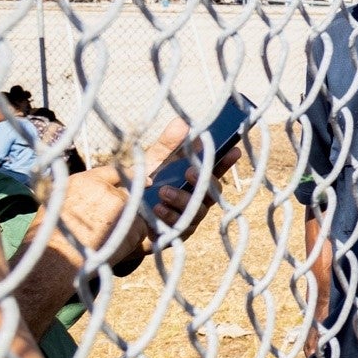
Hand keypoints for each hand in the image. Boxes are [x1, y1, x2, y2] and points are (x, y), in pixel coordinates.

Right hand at [47, 166, 152, 264]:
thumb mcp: (56, 204)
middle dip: (123, 214)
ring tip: (105, 243)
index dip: (131, 176)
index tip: (147, 181)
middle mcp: (104, 188)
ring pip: (133, 217)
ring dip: (125, 230)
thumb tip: (93, 201)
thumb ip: (79, 196)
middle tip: (110, 232)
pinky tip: (114, 250)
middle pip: (127, 198)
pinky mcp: (132, 221)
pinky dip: (132, 243)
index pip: (113, 172)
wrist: (58, 256)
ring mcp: (120, 203)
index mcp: (83, 181)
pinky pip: (139, 232)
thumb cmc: (50, 237)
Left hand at [134, 116, 243, 239]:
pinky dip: (168, 217)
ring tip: (162, 192)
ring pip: (197, 211)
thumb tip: (182, 122)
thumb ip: (167, 145)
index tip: (234, 150)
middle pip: (212, 192)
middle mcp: (198, 201)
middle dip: (202, 182)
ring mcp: (190, 219)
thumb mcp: (153, 163)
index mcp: (196, 181)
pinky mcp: (177, 235)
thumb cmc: (143, 188)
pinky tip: (156, 209)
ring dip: (182, 200)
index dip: (226, 162)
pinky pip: (180, 228)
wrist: (122, 219)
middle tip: (189, 172)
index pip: (216, 170)